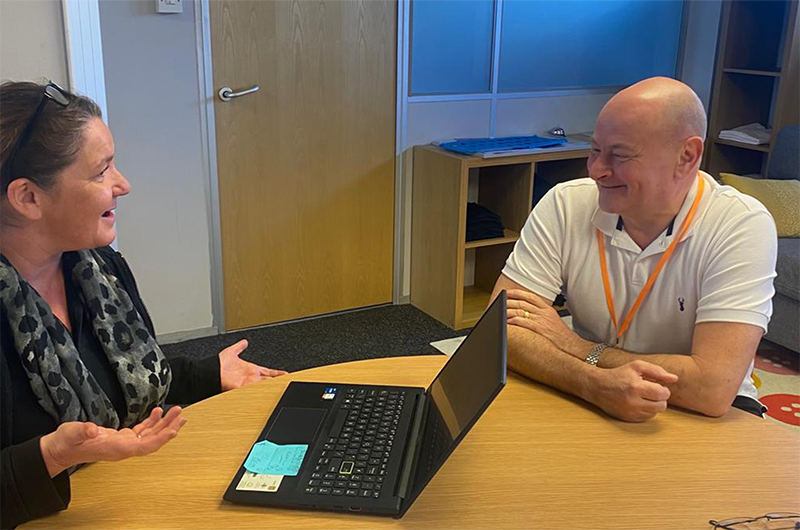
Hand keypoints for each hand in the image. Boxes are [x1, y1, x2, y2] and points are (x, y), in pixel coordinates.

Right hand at [39, 406, 185, 477]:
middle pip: (153, 441)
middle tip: (182, 415)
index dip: (160, 439)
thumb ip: (82, 431)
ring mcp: (123, 444)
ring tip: (176, 412)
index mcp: (116, 449)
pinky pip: (142, 431)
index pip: (144, 447)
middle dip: (169, 429)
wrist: (60, 449)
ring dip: (164, 425)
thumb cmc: (67, 443)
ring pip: (150, 436)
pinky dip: (152, 422)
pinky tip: (158, 412)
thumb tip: (92, 429)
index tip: (173, 430)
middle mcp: (123, 448)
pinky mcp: (121, 438)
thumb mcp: (71, 433)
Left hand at [219, 339, 287, 390]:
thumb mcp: (231, 351)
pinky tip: (272, 390)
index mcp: (251, 369)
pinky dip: (264, 391)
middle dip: (279, 381)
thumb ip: (239, 346)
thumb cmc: (218, 363)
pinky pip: (256, 389)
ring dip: (274, 386)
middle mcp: (251, 377)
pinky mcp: (244, 388)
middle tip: (289, 381)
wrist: (210, 371)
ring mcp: (248, 383)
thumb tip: (244, 341)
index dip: (276, 373)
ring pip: (265, 385)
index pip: (268, 372)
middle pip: (269, 379)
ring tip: (285, 386)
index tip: (285, 373)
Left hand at [506, 289, 591, 357]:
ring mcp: (541, 320)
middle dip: (510, 301)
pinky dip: (514, 320)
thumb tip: (529, 313)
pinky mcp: (539, 329)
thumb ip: (542, 314)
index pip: (531, 296)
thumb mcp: (553, 320)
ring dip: (509, 311)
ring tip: (500, 311)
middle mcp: (544, 313)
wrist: (571, 344)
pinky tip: (508, 321)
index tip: (508, 292)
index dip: (518, 293)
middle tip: (500, 301)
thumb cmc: (562, 335)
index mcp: (547, 309)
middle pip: (523, 302)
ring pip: (521, 311)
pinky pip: (524, 322)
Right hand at [587, 360, 678, 421]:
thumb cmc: (618, 375)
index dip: (664, 389)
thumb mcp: (636, 366)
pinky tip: (639, 402)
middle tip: (652, 391)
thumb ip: (657, 371)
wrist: (598, 386)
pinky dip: (646, 410)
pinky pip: (646, 418)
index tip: (657, 385)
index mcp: (636, 387)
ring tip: (644, 396)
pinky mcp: (628, 419)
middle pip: (662, 406)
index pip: (662, 394)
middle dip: (660, 398)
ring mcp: (630, 412)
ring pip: (655, 413)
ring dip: (654, 405)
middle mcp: (633, 402)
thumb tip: (674, 379)